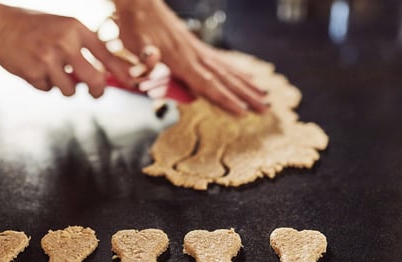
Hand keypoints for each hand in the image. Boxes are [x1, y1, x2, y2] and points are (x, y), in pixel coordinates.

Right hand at [0, 3, 134, 97]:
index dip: (120, 71)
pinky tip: (35, 68)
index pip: (105, 53)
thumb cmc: (34, 27)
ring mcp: (49, 60)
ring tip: (53, 72)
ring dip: (65, 87)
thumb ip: (82, 46)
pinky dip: (45, 83)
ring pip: (70, 90)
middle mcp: (65, 43)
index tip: (131, 82)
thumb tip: (104, 72)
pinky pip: (48, 89)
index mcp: (75, 29)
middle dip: (98, 91)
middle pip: (94, 79)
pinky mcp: (34, 73)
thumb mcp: (62, 26)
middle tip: (96, 93)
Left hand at [113, 0, 267, 115]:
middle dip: (246, 96)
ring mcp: (198, 50)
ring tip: (265, 95)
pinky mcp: (196, 47)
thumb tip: (152, 62)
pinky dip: (237, 70)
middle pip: (225, 79)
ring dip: (247, 84)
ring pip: (228, 70)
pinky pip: (222, 61)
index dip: (225, 99)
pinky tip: (248, 76)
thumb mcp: (135, 43)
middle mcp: (194, 56)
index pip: (207, 83)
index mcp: (180, 60)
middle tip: (266, 109)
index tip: (242, 111)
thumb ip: (144, 57)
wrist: (141, 3)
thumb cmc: (135, 25)